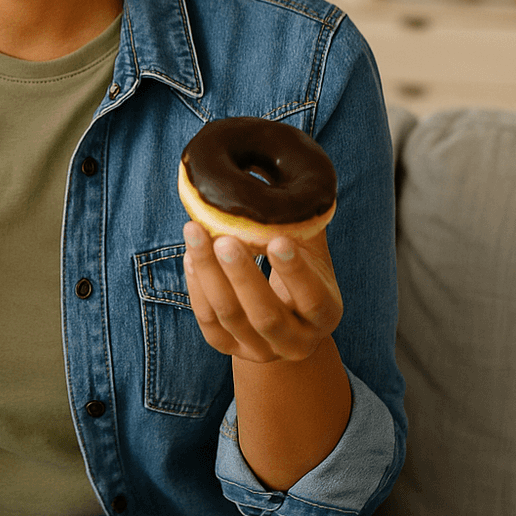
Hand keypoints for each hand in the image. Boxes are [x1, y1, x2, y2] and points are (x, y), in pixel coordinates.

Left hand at [182, 221, 342, 364]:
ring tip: (195, 233)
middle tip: (223, 237)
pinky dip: (196, 287)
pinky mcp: (229, 348)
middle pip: (265, 314)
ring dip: (209, 273)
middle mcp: (296, 342)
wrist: (288, 319)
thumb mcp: (311, 252)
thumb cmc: (302, 271)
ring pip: (230, 316)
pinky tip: (190, 255)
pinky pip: (207, 321)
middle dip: (241, 275)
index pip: (311, 298)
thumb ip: (302, 221)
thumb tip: (287, 166)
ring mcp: (261, 350)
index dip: (294, 272)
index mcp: (325, 314)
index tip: (278, 239)